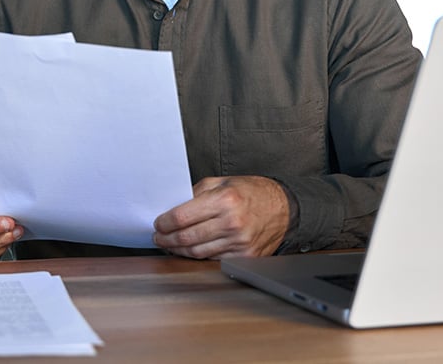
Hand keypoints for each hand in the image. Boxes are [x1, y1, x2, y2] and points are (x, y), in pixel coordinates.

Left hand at [152, 176, 288, 259]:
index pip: (183, 216)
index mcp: (225, 200)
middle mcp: (232, 222)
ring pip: (197, 252)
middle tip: (159, 237)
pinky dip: (198, 257)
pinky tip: (190, 251)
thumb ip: (197, 193)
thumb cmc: (253, 192)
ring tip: (170, 245)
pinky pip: (212, 260)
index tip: (158, 223)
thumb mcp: (223, 182)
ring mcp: (239, 242)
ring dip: (178, 250)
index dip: (165, 222)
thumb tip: (173, 207)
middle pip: (187, 237)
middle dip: (167, 239)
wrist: (284, 208)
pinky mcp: (244, 256)